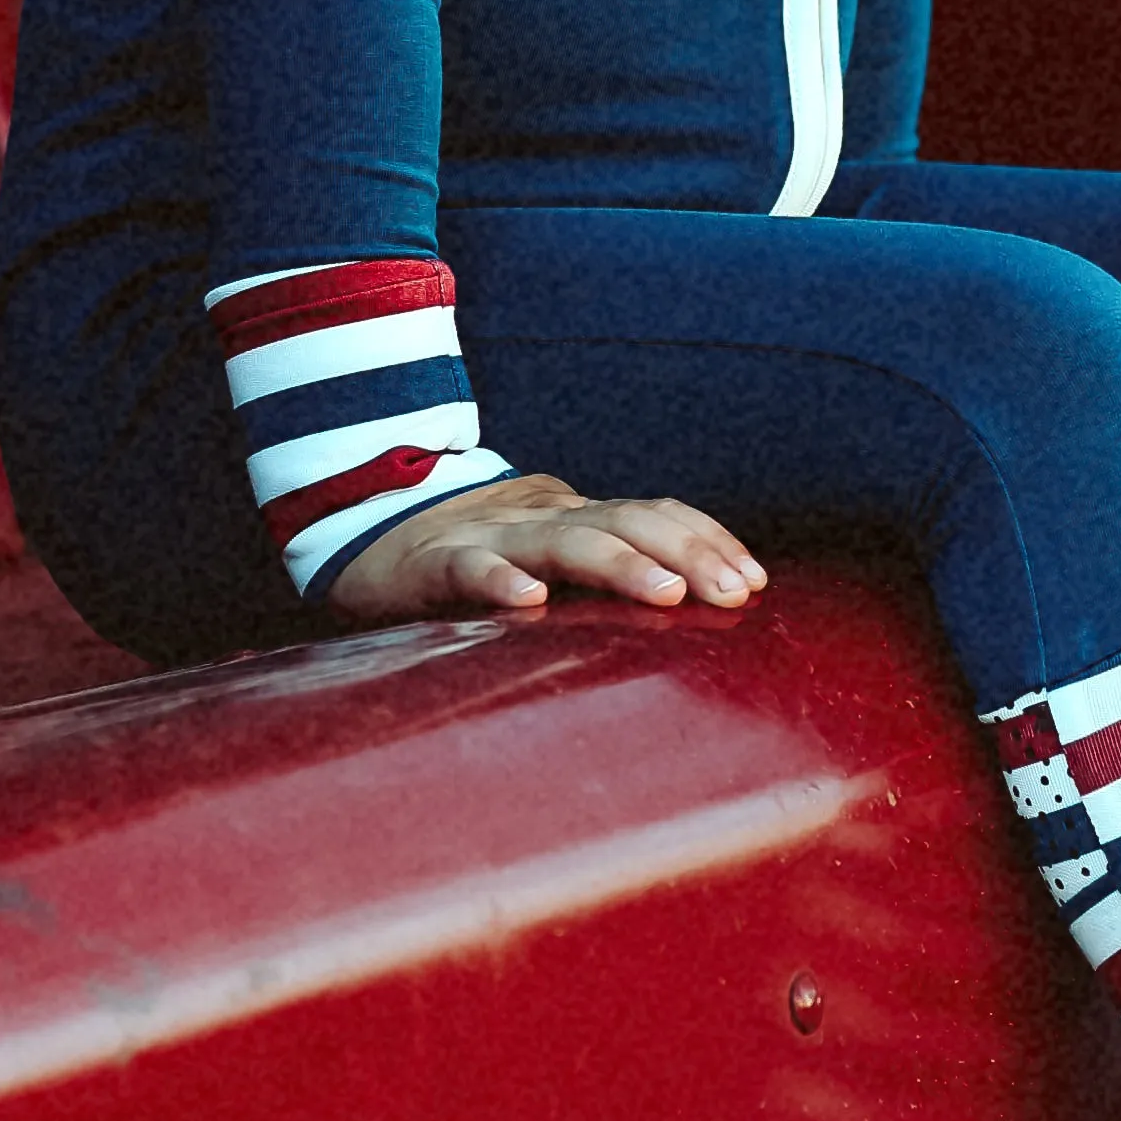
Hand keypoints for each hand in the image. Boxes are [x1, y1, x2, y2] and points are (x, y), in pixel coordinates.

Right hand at [322, 477, 766, 625]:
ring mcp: (491, 536)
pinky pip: (469, 569)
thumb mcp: (553, 556)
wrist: (364, 525)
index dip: (708, 540)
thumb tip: (696, 607)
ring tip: (666, 596)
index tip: (756, 581)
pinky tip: (529, 602)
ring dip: (620, 565)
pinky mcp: (433, 564)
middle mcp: (544, 518)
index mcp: (578, 518)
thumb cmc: (479, 555)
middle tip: (736, 593)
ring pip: (563, 541)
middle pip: (629, 522)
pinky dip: (500, 581)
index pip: (657, 513)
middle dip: (690, 553)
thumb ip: (609, 571)